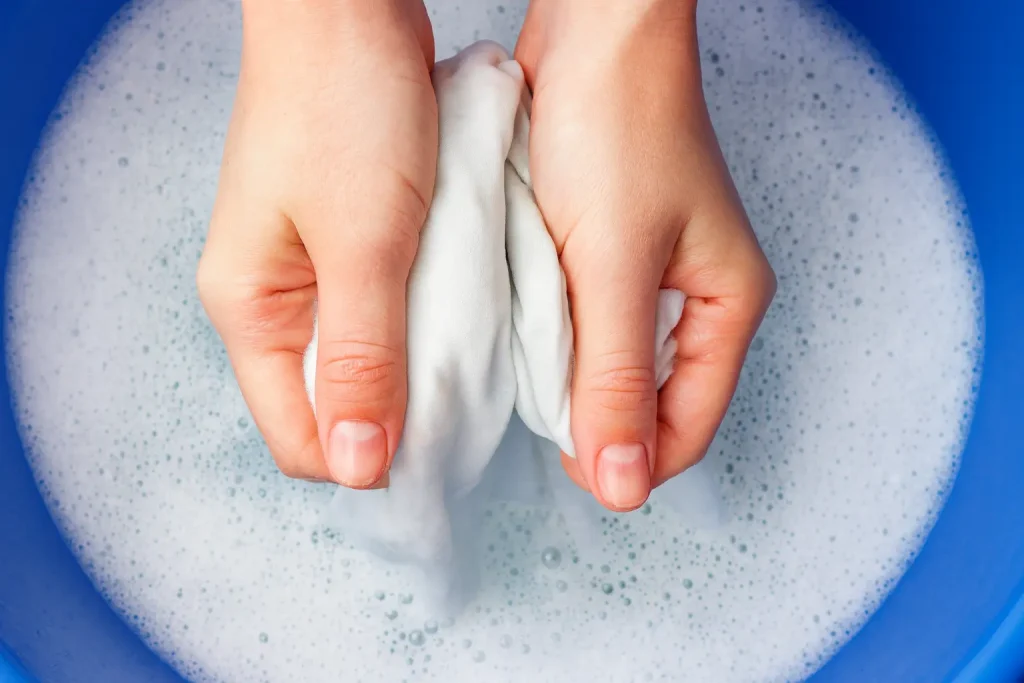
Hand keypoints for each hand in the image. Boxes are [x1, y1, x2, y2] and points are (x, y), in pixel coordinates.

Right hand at [197, 0, 435, 487]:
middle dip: (395, 411)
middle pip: (329, 403)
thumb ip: (362, 357)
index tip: (438, 445)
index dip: (366, 456)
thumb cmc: (346, 106)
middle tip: (464, 391)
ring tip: (466, 345)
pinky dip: (418, 318)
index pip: (300, 438)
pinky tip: (457, 304)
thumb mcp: (365, 244)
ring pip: (359, 357)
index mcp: (253, 310)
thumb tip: (360, 465)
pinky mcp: (339, 240)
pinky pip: (378, 309)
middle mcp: (270, 301)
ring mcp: (303, 270)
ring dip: (412, 362)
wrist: (348, 9)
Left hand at [515, 0, 775, 510]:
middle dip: (592, 411)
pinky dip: (546, 328)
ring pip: (605, 361)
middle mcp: (694, 299)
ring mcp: (649, 276)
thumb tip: (623, 483)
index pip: (687, 426)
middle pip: (646, 399)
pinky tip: (516, 318)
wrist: (590, 30)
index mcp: (727, 306)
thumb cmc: (619, 125)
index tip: (564, 461)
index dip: (629, 457)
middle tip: (532, 395)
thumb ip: (614, 377)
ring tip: (522, 353)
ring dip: (563, 368)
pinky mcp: (605, 253)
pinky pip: (578, 318)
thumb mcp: (614, 264)